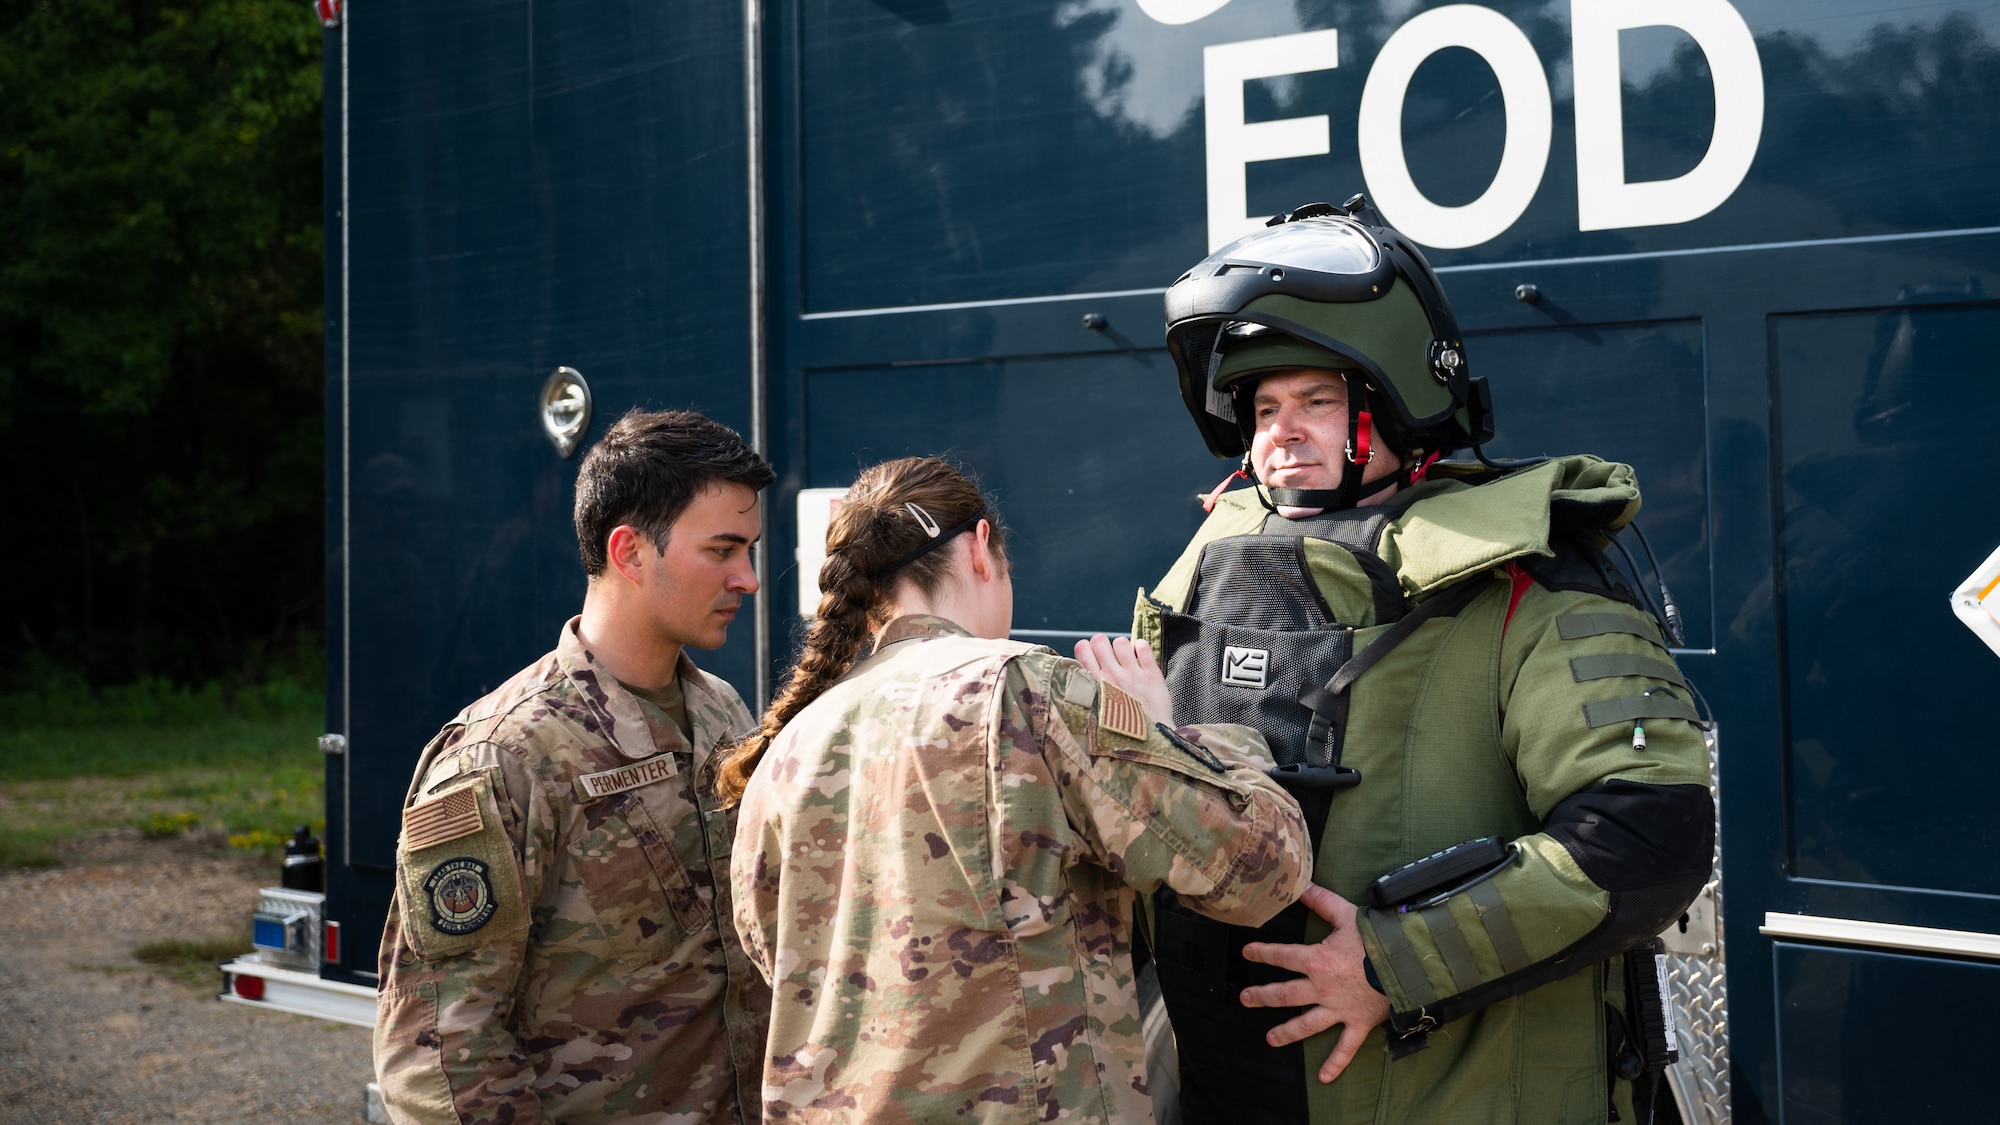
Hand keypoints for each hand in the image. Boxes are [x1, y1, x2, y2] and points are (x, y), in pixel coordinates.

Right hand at [1072, 634, 1174, 726]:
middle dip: (1103, 645)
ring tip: (1126, 661)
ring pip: (1120, 641)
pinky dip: (1141, 648)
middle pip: (1099, 640)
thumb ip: (1088, 690)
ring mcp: (1132, 674)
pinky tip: (1141, 659)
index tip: (1093, 657)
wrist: (1147, 743)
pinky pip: (1143, 646)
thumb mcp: (1094, 711)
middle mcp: (1111, 676)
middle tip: (1110, 658)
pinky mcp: (1151, 674)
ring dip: (1123, 648)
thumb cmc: (1119, 728)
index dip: (1087, 649)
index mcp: (1095, 684)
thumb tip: (1081, 675)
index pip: (1082, 648)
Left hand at [1239, 884, 1390, 1082]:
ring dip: (1286, 1032)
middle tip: (1245, 999)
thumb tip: (1300, 884)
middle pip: (1285, 994)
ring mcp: (1338, 1009)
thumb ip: (1321, 901)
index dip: (1263, 952)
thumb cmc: (1378, 937)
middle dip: (1262, 996)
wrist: (1409, 964)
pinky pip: (1345, 1048)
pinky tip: (1323, 1078)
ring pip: (1306, 1024)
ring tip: (1270, 1038)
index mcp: (1316, 960)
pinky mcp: (1358, 1024)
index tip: (1248, 952)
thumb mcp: (1347, 914)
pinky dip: (1335, 1064)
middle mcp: (1322, 988)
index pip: (1281, 956)